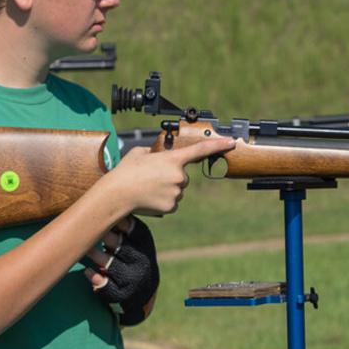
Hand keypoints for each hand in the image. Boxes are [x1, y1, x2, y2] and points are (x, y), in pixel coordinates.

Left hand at [87, 216, 160, 323]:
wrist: (143, 290)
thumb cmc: (130, 254)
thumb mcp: (133, 238)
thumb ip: (120, 222)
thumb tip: (97, 196)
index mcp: (144, 242)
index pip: (132, 228)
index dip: (115, 220)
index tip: (99, 211)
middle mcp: (143, 260)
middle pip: (120, 245)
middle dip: (103, 237)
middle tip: (85, 228)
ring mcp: (134, 279)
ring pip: (111, 265)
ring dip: (95, 256)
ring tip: (84, 249)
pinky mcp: (125, 295)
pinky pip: (107, 287)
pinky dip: (96, 279)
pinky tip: (88, 271)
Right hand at [99, 135, 230, 216]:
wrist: (117, 194)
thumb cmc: (126, 172)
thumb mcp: (139, 153)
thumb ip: (154, 152)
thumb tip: (156, 156)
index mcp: (172, 159)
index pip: (200, 150)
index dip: (218, 145)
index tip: (231, 142)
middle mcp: (179, 176)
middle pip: (183, 176)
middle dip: (171, 176)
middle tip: (151, 177)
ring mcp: (177, 192)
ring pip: (177, 190)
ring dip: (166, 189)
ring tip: (147, 187)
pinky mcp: (172, 206)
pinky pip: (172, 202)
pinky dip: (163, 200)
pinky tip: (150, 197)